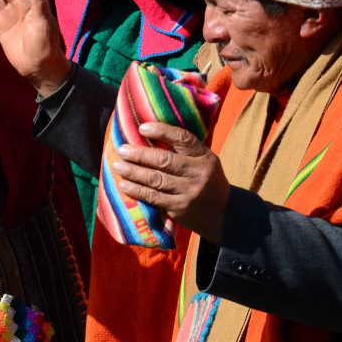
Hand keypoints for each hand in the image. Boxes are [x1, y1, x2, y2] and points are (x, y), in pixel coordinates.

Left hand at [111, 121, 229, 243]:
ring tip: (118, 166)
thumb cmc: (206, 182)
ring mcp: (189, 192)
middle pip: (165, 160)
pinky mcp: (179, 208)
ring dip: (133, 172)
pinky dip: (137, 190)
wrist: (223, 214)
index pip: (183, 139)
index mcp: (204, 157)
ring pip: (156, 179)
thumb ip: (183, 152)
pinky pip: (154, 197)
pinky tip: (124, 185)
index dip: (162, 131)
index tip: (142, 127)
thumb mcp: (203, 162)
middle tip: (122, 150)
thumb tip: (149, 136)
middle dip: (140, 154)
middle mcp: (198, 173)